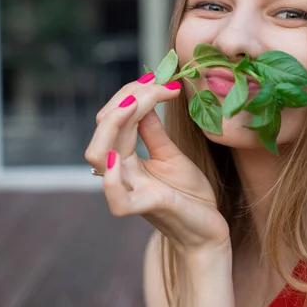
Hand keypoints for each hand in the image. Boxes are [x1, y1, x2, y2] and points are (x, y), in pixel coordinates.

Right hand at [85, 74, 229, 254]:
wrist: (208, 228)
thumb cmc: (189, 194)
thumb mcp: (171, 154)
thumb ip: (151, 130)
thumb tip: (140, 98)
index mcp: (125, 157)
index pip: (114, 118)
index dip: (132, 93)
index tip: (162, 78)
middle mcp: (120, 171)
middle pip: (103, 128)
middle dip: (128, 98)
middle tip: (160, 83)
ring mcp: (129, 188)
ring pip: (99, 154)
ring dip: (115, 122)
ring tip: (140, 102)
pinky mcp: (145, 206)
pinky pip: (116, 198)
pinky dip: (111, 177)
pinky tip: (120, 155)